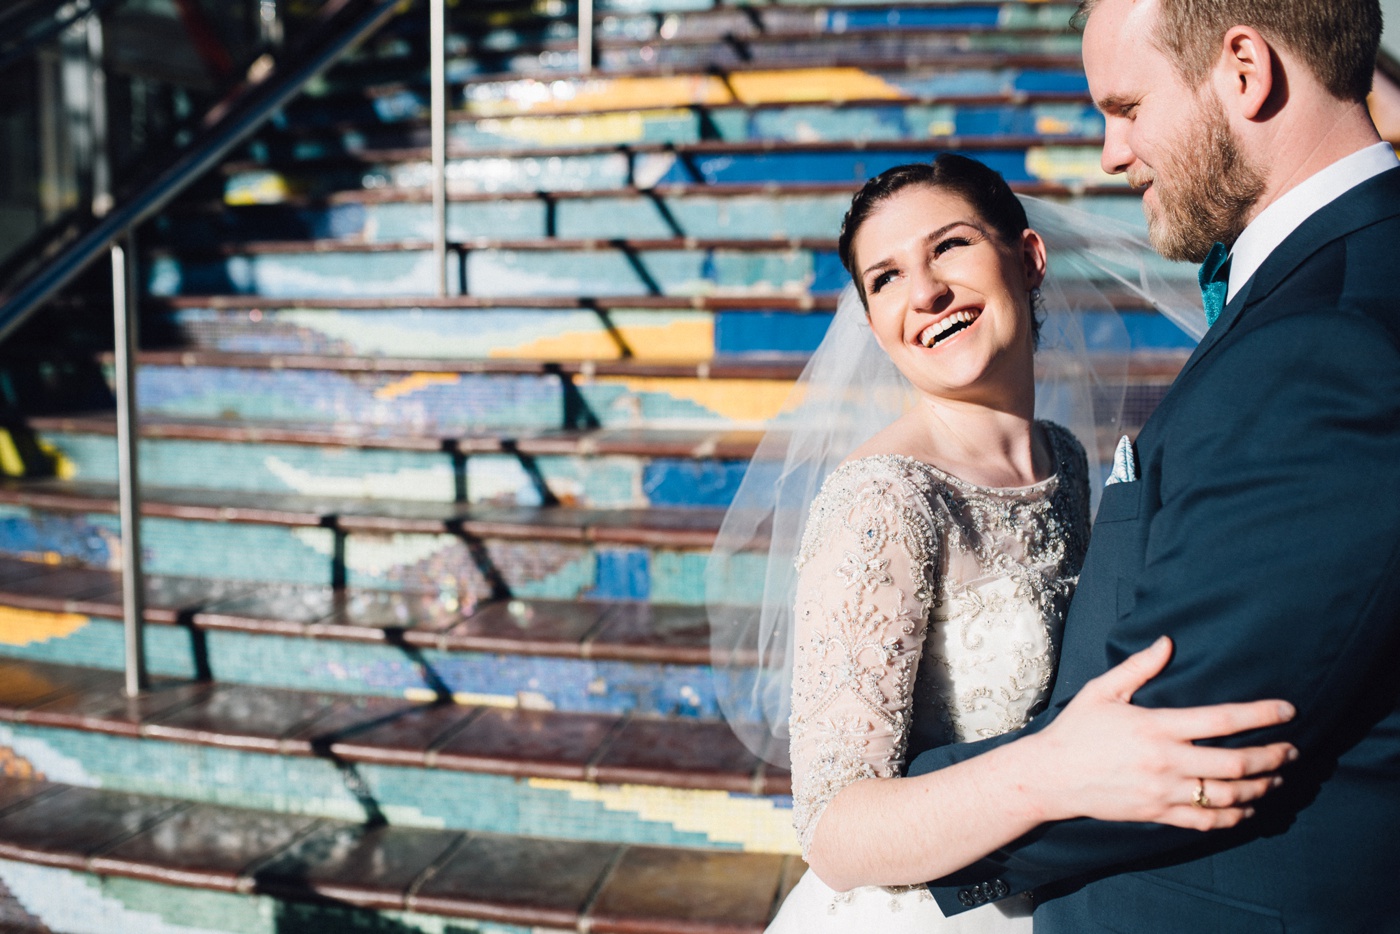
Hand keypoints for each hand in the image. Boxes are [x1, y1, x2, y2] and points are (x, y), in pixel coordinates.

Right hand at [1027, 636, 1296, 830]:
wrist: (1049, 778)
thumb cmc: (1076, 730)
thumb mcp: (1102, 691)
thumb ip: (1138, 667)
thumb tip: (1167, 642)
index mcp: (1156, 727)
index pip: (1222, 720)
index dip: (1261, 714)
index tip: (1289, 710)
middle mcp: (1165, 761)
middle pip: (1236, 763)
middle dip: (1273, 756)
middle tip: (1293, 750)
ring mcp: (1163, 791)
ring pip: (1228, 795)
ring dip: (1261, 787)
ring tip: (1277, 778)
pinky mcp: (1157, 813)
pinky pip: (1207, 821)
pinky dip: (1235, 817)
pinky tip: (1248, 809)